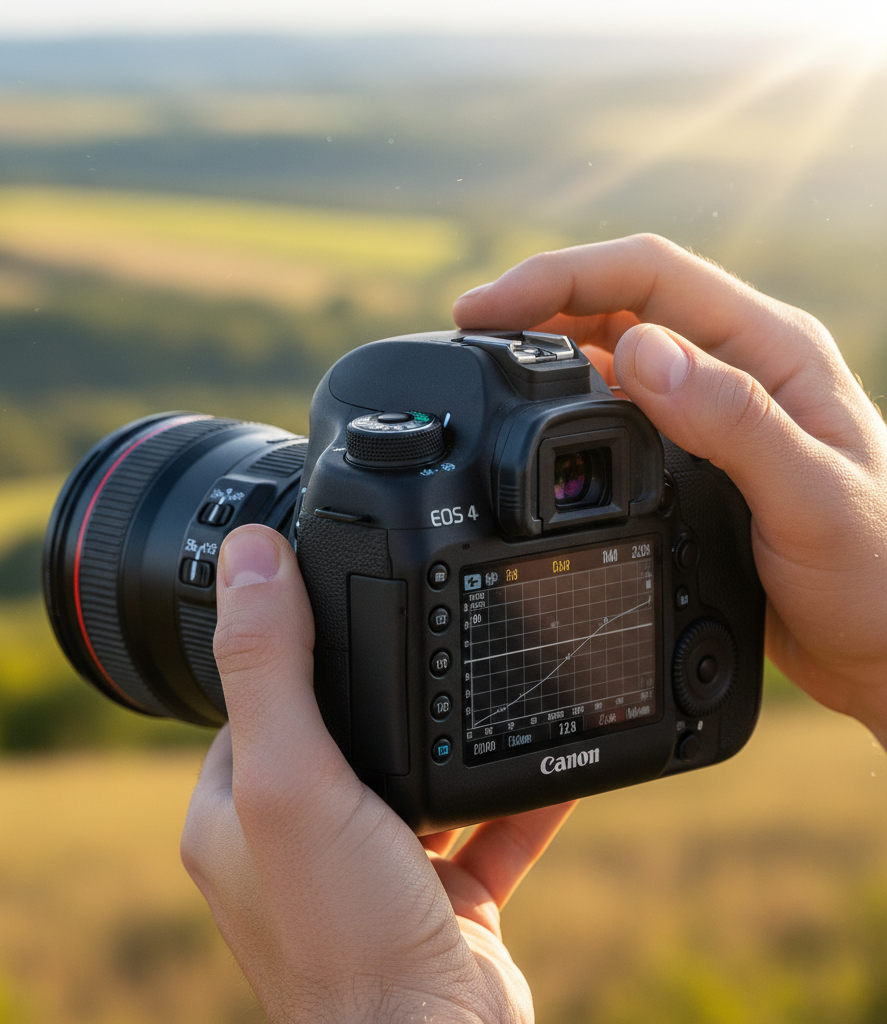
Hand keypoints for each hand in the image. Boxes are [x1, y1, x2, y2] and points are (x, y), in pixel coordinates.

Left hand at [181, 525, 575, 1023]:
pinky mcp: (442, 897)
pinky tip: (551, 755)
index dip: (288, 646)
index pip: (255, 702)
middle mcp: (296, 843)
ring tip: (484, 670)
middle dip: (379, 684)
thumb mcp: (293, 778)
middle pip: (340, 731)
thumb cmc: (345, 933)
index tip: (329, 595)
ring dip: (450, 733)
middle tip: (418, 623)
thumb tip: (251, 554)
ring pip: (416, 776)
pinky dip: (515, 792)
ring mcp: (373, 870)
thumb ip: (270, 664)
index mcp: (239, 812)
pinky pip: (484, 825)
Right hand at [453, 233, 886, 745]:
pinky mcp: (696, 451)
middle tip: (469, 335)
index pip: (649, 274)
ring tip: (490, 368)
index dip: (559, 279)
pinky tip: (542, 422)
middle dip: (538, 305)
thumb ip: (731, 421)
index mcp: (771, 348)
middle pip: (619, 299)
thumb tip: (637, 352)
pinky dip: (570, 401)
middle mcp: (740, 364)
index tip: (487, 309)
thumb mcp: (812, 498)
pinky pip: (620, 405)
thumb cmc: (878, 574)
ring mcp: (715, 407)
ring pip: (614, 348)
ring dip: (550, 346)